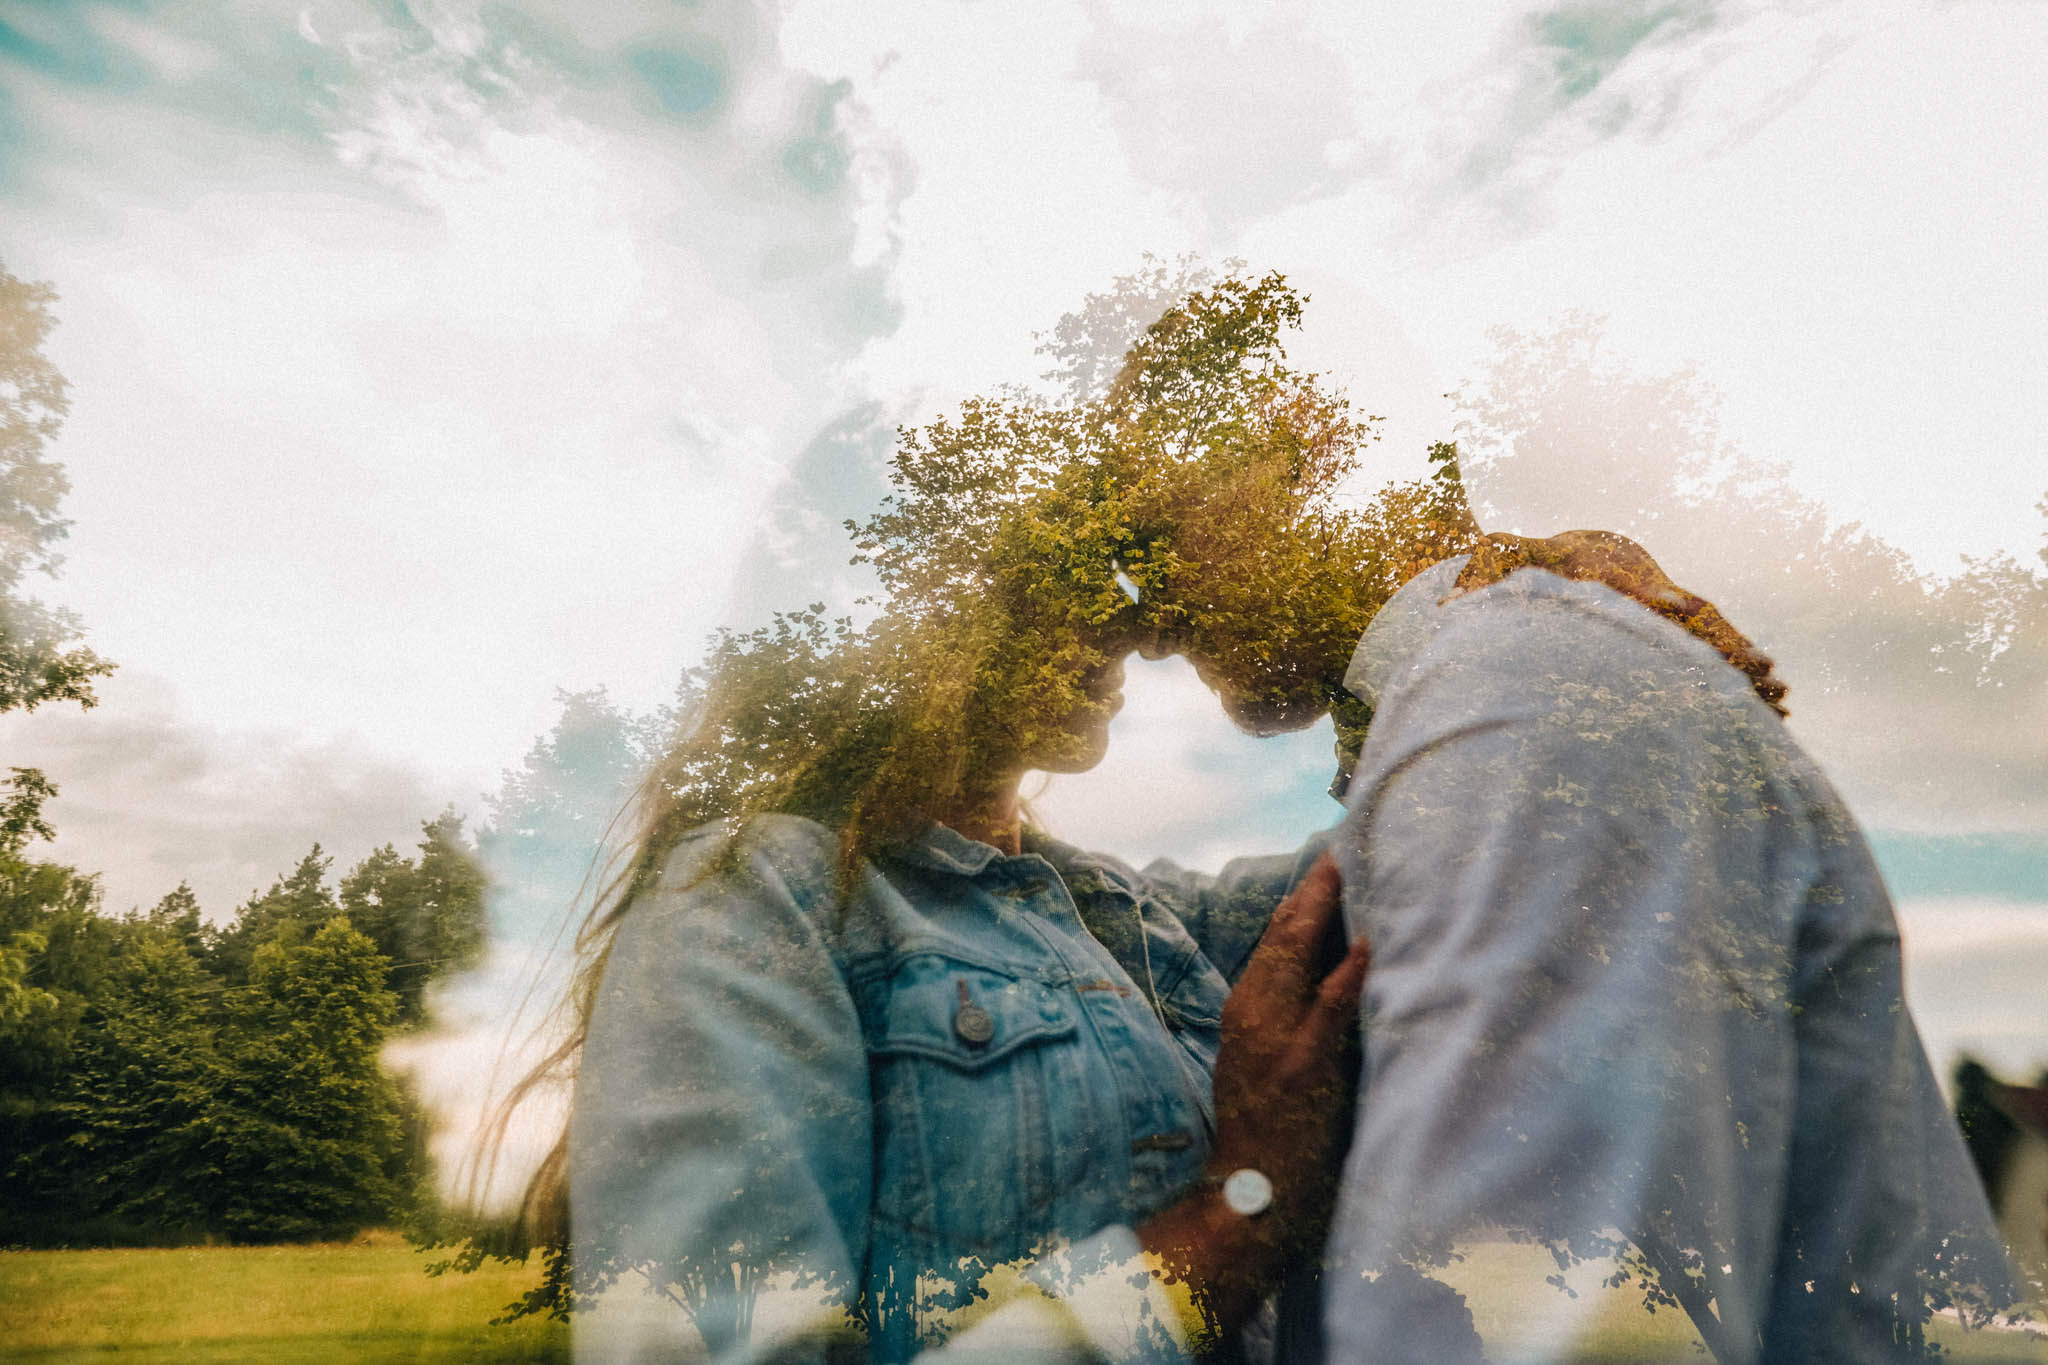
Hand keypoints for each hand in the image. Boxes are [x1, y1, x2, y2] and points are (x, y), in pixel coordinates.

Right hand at [1138, 853, 1369, 1329]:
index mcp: (1246, 1005)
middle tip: (1352, 842)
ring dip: (1329, 910)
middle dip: (1319, 885)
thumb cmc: (1269, 1124)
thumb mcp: (1264, 1054)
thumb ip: (1290, 1009)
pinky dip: (1346, 975)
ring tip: (1359, 867)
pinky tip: (1367, 945)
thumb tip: (1337, 959)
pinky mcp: (1301, 1067)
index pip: (1277, 934)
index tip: (1336, 854)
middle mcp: (1253, 1011)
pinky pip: (1327, 1011)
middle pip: (1286, 932)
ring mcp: (1276, 1038)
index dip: (1307, 892)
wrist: (1252, 1189)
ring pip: (1298, 956)